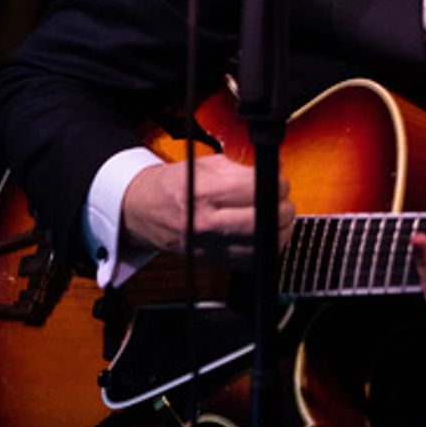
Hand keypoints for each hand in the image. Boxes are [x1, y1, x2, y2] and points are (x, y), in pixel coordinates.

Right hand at [120, 155, 295, 262]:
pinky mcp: (212, 262)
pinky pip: (251, 260)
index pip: (256, 191)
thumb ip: (242, 169)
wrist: (142, 210)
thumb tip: (275, 174)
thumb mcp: (206, 164)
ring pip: (263, 245)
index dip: (277, 184)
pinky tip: (263, 233)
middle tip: (283, 200)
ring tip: (276, 216)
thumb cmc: (174, 184)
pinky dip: (265, 246)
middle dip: (283, 208)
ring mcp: (208, 246)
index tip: (280, 181)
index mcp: (204, 193)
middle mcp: (205, 223)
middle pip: (263, 221)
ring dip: (279, 230)